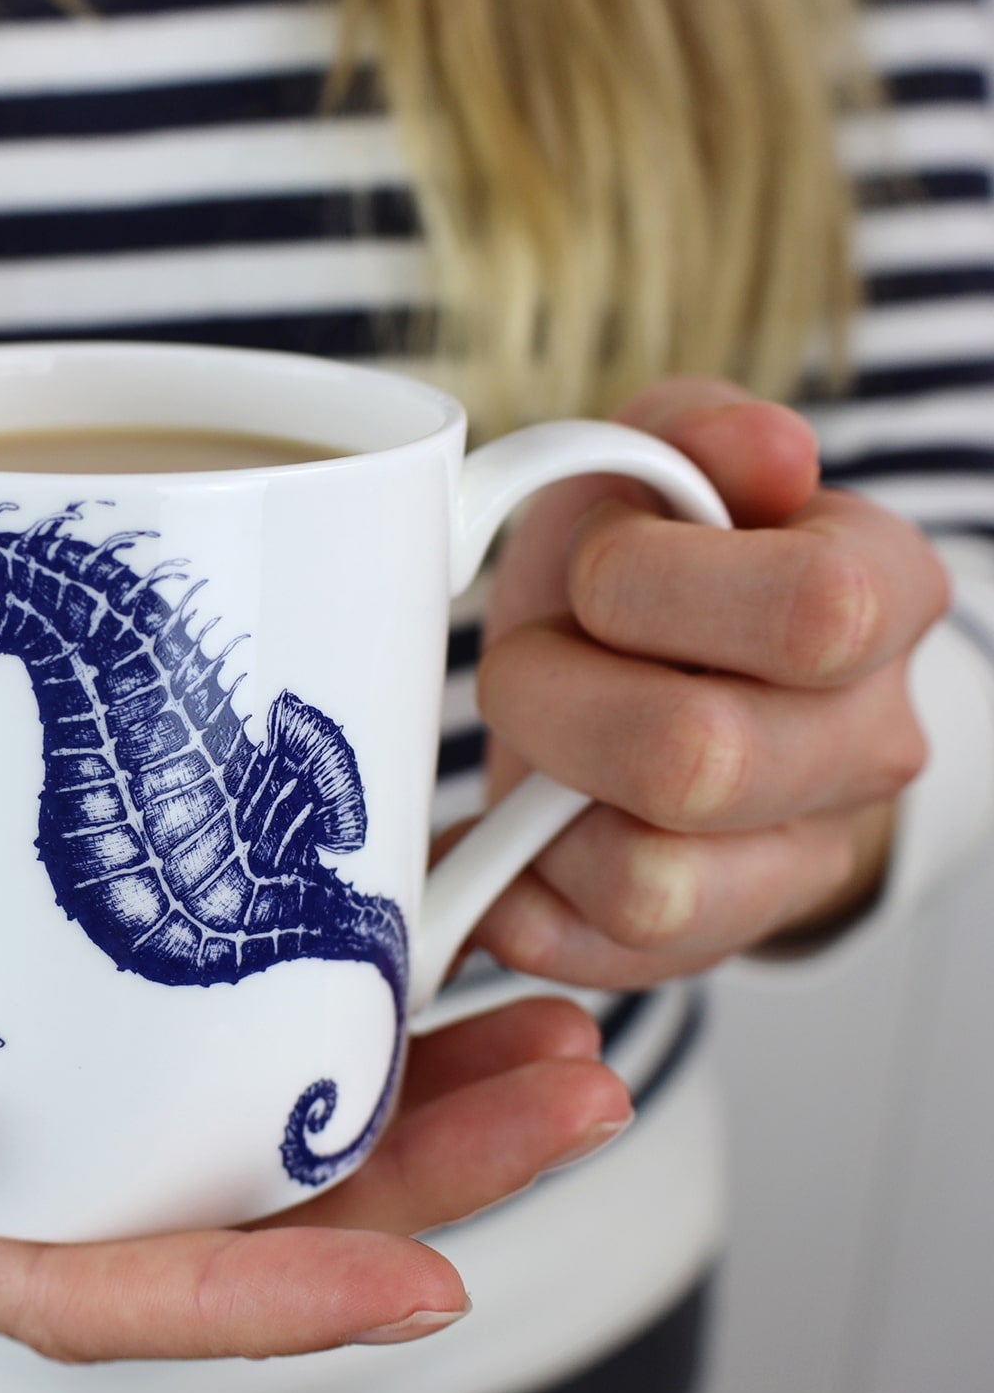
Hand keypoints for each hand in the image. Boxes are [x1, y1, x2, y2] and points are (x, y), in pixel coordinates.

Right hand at [0, 732, 631, 1362]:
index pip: (88, 1290)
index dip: (257, 1308)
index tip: (432, 1283)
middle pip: (224, 1206)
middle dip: (414, 1176)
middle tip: (579, 1089)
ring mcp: (46, 1060)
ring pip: (254, 1113)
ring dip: (422, 1087)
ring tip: (573, 1031)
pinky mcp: (72, 968)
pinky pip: (223, 1004)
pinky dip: (340, 984)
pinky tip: (442, 933)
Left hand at [467, 379, 949, 987]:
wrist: (649, 685)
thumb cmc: (641, 571)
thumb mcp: (653, 469)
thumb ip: (694, 433)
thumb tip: (766, 451)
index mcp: (881, 596)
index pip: (810, 611)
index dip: (644, 587)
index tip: (591, 573)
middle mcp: (867, 743)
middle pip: (699, 760)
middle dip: (553, 702)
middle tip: (517, 669)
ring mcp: (796, 861)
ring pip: (649, 885)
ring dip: (538, 811)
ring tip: (532, 757)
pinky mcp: (710, 946)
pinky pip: (600, 958)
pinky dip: (520, 900)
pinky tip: (512, 844)